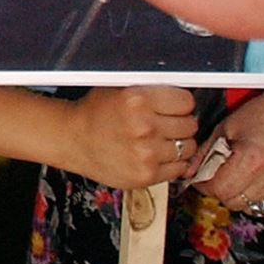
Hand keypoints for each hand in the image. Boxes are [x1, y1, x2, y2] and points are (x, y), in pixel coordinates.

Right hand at [62, 85, 196, 189]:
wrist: (72, 140)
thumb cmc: (94, 114)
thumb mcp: (118, 89)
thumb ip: (151, 91)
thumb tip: (183, 97)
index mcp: (137, 100)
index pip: (186, 102)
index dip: (179, 104)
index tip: (173, 108)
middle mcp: (143, 126)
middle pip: (190, 125)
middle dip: (180, 124)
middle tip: (164, 124)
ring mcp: (146, 153)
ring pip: (188, 148)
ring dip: (177, 144)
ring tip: (158, 141)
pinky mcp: (146, 175)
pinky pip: (179, 168)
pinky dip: (172, 163)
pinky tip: (155, 155)